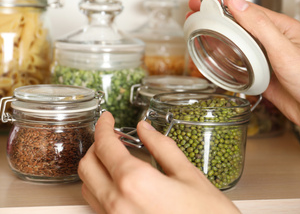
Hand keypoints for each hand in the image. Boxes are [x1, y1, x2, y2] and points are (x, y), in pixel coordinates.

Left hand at [78, 111, 239, 213]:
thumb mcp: (188, 175)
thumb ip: (162, 147)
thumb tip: (146, 129)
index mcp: (135, 182)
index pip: (105, 146)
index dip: (102, 126)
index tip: (106, 118)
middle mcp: (117, 204)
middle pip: (87, 166)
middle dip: (95, 145)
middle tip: (110, 135)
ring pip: (88, 187)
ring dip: (95, 167)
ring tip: (114, 156)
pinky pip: (98, 205)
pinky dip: (101, 187)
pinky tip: (119, 181)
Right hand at [188, 0, 299, 141]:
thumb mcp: (285, 50)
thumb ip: (260, 26)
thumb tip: (237, 3)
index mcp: (282, 29)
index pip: (247, 11)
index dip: (222, 6)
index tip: (202, 3)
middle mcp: (273, 43)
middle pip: (239, 28)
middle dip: (216, 22)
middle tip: (193, 18)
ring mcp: (267, 61)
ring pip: (238, 48)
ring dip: (219, 42)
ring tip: (198, 38)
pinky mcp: (263, 78)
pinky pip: (241, 67)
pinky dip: (227, 64)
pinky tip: (215, 63)